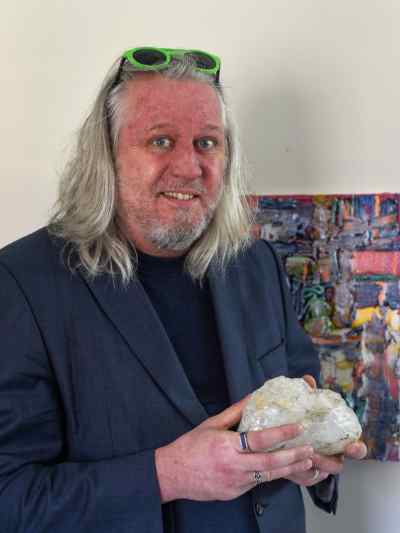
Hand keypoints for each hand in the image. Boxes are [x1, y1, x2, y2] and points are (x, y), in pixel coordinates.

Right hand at [155, 397, 313, 502]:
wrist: (172, 474)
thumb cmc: (190, 446)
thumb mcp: (211, 425)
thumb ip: (234, 412)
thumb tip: (252, 397)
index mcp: (226, 446)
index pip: (260, 440)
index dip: (282, 434)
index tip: (298, 427)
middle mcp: (233, 466)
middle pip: (270, 464)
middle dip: (294, 456)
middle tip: (310, 449)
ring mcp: (234, 483)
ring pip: (268, 477)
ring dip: (289, 469)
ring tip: (306, 461)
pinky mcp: (234, 494)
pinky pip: (256, 484)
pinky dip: (270, 476)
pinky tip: (282, 469)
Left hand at [287, 375, 367, 486]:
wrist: (279, 431)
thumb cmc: (299, 417)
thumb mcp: (303, 404)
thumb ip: (308, 393)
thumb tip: (309, 381)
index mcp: (336, 440)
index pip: (355, 449)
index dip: (357, 449)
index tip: (352, 446)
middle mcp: (330, 456)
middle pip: (337, 466)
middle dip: (328, 462)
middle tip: (314, 454)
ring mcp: (317, 467)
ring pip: (319, 474)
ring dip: (310, 468)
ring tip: (297, 456)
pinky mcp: (302, 473)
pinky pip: (303, 478)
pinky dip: (298, 473)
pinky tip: (290, 465)